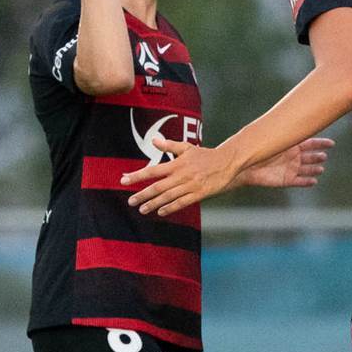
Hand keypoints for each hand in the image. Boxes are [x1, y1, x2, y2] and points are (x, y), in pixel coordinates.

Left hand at [122, 139, 242, 215]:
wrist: (227, 162)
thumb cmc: (205, 155)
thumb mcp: (187, 147)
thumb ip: (169, 145)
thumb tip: (153, 140)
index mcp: (176, 164)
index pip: (152, 170)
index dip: (137, 176)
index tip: (124, 180)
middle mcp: (181, 175)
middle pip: (158, 186)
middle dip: (142, 194)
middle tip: (131, 201)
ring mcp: (190, 185)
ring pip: (168, 196)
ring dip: (153, 203)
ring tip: (142, 209)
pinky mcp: (199, 194)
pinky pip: (182, 203)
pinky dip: (170, 207)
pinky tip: (160, 212)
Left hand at [237, 137, 333, 188]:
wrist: (246, 166)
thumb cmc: (258, 149)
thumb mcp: (273, 137)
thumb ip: (285, 131)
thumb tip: (295, 113)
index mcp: (291, 145)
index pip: (310, 143)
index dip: (321, 143)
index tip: (331, 144)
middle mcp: (292, 156)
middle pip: (310, 157)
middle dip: (318, 156)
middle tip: (323, 156)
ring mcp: (290, 168)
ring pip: (307, 169)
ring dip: (314, 169)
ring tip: (320, 169)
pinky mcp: (286, 180)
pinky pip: (300, 181)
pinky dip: (307, 182)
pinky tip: (314, 181)